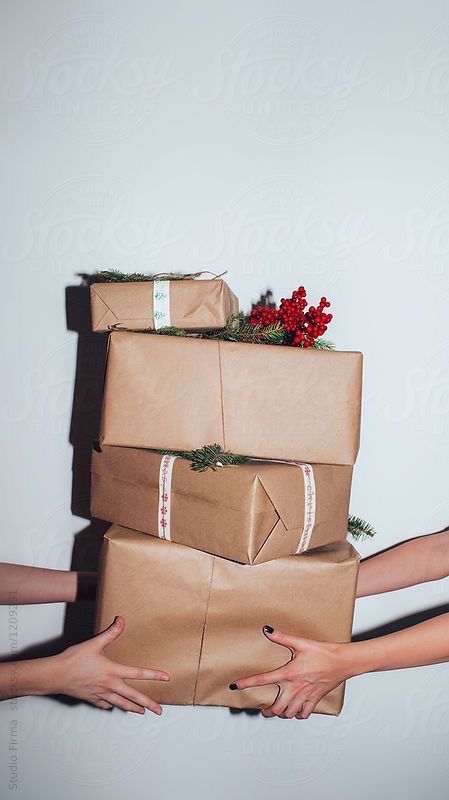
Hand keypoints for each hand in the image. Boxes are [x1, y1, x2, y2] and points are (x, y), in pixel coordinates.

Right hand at [52, 616, 169, 714]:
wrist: (56, 675)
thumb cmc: (73, 659)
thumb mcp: (94, 643)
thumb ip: (110, 633)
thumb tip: (121, 620)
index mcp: (112, 671)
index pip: (137, 673)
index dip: (153, 675)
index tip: (166, 678)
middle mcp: (109, 685)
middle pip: (133, 697)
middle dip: (148, 704)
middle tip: (159, 711)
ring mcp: (101, 694)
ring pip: (121, 704)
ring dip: (133, 708)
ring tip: (141, 712)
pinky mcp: (92, 699)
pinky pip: (105, 704)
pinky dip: (112, 705)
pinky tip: (114, 705)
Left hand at [229, 625, 353, 718]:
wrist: (343, 662)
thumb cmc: (323, 652)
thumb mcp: (301, 643)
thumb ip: (283, 637)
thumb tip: (267, 630)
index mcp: (288, 674)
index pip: (262, 680)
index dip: (246, 683)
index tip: (235, 686)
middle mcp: (295, 688)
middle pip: (276, 708)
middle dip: (267, 711)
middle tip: (263, 709)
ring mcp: (305, 696)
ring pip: (288, 713)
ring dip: (282, 713)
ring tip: (278, 710)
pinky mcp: (315, 700)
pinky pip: (304, 714)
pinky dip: (298, 714)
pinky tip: (296, 709)